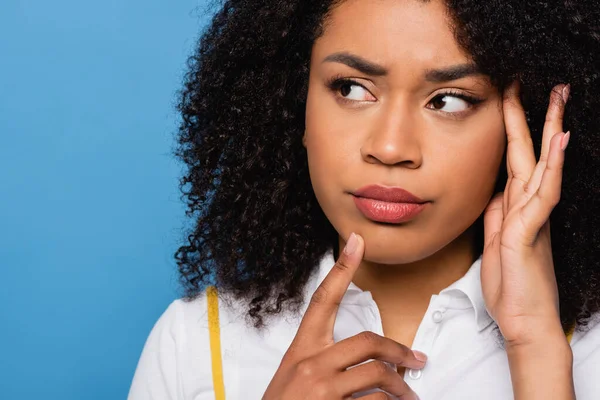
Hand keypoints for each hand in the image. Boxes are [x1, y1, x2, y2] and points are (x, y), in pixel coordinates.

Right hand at [262, 233, 425, 399]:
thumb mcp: (295, 377)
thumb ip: (322, 363)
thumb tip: (365, 361)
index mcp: (301, 349)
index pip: (322, 299)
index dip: (341, 268)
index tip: (357, 242)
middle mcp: (311, 364)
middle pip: (368, 342)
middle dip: (400, 352)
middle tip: (417, 361)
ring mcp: (323, 389)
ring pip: (378, 378)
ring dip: (401, 390)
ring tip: (409, 398)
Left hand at [481, 81, 569, 346]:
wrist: (522, 323)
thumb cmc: (511, 286)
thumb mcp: (495, 243)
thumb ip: (496, 215)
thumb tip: (496, 192)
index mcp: (517, 209)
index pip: (516, 162)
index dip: (514, 132)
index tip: (512, 101)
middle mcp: (530, 208)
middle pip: (532, 154)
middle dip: (535, 118)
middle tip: (545, 84)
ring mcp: (533, 218)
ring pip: (541, 165)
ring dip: (549, 129)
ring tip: (556, 96)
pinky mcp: (530, 232)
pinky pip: (544, 193)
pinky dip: (552, 166)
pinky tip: (560, 141)